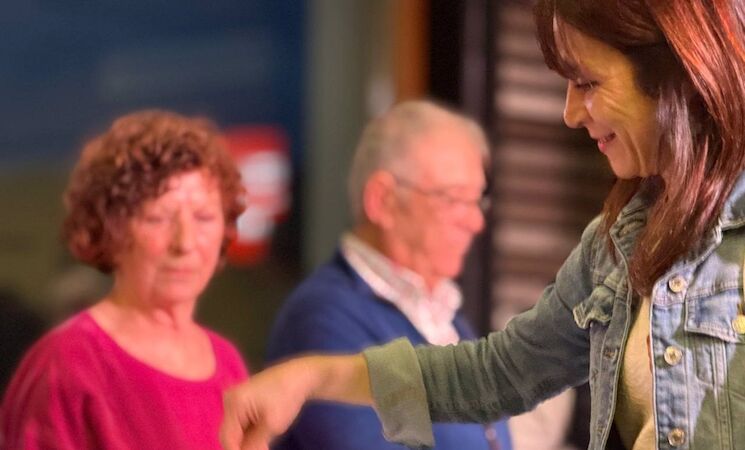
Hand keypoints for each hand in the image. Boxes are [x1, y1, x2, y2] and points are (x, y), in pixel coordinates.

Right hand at [219, 354, 370, 449]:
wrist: (300, 376)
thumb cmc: (288, 397)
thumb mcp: (272, 425)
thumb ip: (255, 444)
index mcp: (234, 403)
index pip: (227, 438)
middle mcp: (229, 399)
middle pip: (229, 433)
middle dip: (242, 446)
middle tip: (262, 449)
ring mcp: (235, 398)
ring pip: (235, 429)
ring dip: (246, 440)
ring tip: (264, 443)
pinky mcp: (242, 400)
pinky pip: (240, 422)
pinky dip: (249, 432)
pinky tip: (261, 436)